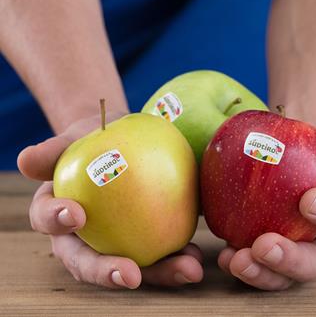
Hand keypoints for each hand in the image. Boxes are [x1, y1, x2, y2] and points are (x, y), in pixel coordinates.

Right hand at [18, 113, 202, 288]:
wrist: (123, 139)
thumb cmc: (95, 138)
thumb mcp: (77, 137)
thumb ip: (54, 149)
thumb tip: (25, 161)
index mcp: (60, 213)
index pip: (50, 222)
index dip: (57, 224)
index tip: (76, 215)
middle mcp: (85, 237)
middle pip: (90, 262)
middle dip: (109, 273)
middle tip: (132, 275)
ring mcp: (117, 243)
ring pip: (132, 267)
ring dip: (158, 273)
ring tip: (186, 270)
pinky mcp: (146, 240)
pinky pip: (159, 253)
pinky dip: (177, 257)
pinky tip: (195, 255)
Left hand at [217, 130, 315, 289]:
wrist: (290, 155)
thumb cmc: (314, 152)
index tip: (308, 200)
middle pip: (315, 262)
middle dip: (291, 259)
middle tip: (265, 247)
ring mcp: (291, 253)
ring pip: (282, 275)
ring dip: (261, 272)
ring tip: (237, 260)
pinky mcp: (263, 254)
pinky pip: (254, 265)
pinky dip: (238, 263)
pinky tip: (224, 255)